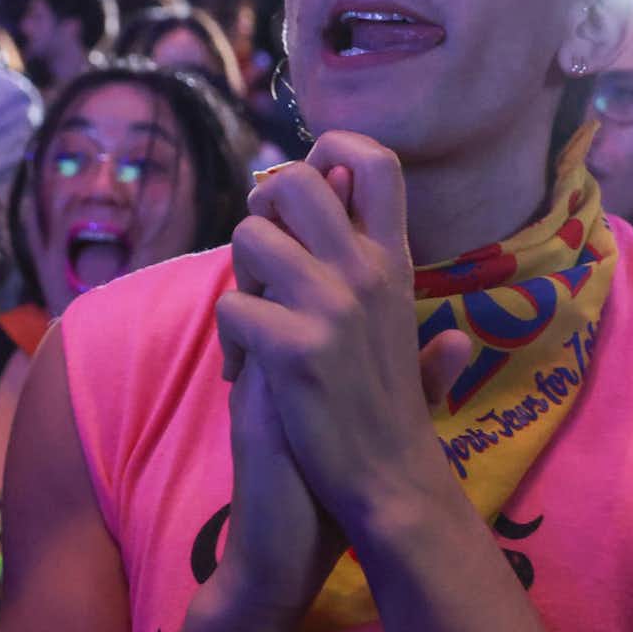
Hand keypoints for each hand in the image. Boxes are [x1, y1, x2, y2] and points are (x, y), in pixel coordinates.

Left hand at [218, 137, 471, 539]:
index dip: (328, 152)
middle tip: (265, 260)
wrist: (389, 479)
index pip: (374, 159)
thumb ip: (382, 263)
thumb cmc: (387, 404)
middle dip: (262, 211)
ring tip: (257, 323)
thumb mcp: (403, 322)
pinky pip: (231, 305)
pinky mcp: (295, 347)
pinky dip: (229, 342)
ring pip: (248, 238)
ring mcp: (333, 306)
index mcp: (395, 260)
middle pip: (294, 181)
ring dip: (239, 278)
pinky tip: (250, 373)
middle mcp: (367, 270)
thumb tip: (362, 209)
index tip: (307, 192)